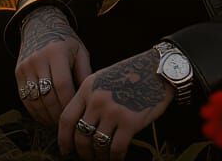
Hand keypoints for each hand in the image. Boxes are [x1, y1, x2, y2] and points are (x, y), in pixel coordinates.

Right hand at [15, 5, 90, 126]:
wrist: (40, 25)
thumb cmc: (65, 41)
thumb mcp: (80, 51)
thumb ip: (85, 73)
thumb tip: (90, 98)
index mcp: (56, 52)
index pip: (63, 85)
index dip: (69, 103)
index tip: (78, 114)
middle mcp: (38, 59)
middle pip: (48, 95)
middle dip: (59, 114)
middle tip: (69, 124)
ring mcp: (26, 66)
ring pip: (35, 100)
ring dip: (47, 116)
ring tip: (58, 123)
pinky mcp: (18, 72)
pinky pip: (25, 98)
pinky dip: (35, 111)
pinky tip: (46, 117)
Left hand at [58, 47, 173, 159]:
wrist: (158, 69)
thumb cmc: (132, 74)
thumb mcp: (103, 78)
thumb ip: (90, 97)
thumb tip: (82, 123)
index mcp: (87, 88)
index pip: (66, 118)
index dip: (63, 138)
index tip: (65, 149)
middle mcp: (97, 100)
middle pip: (80, 135)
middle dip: (82, 151)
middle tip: (86, 157)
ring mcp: (113, 111)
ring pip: (97, 144)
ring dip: (98, 156)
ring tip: (101, 159)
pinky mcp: (130, 122)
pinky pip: (116, 148)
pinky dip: (115, 157)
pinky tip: (117, 158)